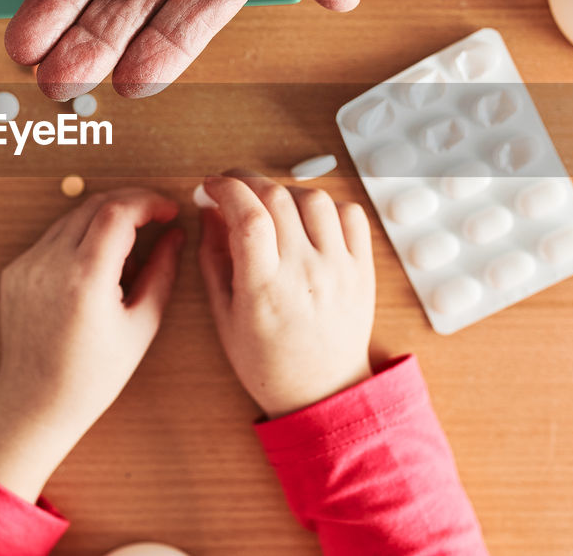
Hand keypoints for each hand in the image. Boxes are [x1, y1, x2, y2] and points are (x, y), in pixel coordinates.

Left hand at [0, 188, 183, 501]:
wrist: (34, 402)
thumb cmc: (92, 375)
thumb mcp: (141, 326)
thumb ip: (162, 272)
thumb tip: (175, 234)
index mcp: (85, 279)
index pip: (118, 211)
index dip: (148, 201)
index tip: (168, 209)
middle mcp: (50, 264)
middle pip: (95, 204)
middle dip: (130, 203)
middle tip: (156, 218)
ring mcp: (28, 264)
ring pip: (72, 216)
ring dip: (105, 219)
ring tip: (128, 252)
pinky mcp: (15, 270)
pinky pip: (53, 237)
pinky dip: (81, 238)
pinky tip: (97, 268)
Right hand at [199, 170, 374, 418]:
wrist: (322, 391)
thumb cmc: (267, 360)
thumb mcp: (224, 315)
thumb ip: (213, 258)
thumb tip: (210, 211)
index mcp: (264, 288)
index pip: (247, 215)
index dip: (226, 188)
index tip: (212, 186)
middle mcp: (305, 273)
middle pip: (277, 197)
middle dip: (248, 181)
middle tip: (235, 188)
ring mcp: (339, 269)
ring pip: (314, 198)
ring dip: (286, 192)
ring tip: (271, 208)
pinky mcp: (362, 269)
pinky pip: (351, 214)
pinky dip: (327, 207)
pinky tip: (308, 222)